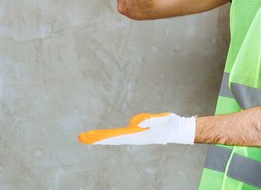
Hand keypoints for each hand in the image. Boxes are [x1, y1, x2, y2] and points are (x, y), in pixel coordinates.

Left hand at [79, 112, 195, 145]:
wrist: (180, 130)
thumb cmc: (171, 125)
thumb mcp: (162, 120)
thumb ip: (149, 120)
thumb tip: (134, 122)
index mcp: (137, 136)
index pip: (115, 137)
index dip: (101, 137)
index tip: (89, 137)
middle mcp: (134, 138)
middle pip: (111, 139)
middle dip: (96, 139)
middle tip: (81, 138)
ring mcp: (136, 137)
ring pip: (115, 139)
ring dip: (102, 138)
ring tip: (89, 138)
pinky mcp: (139, 134)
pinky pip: (120, 136)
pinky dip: (111, 137)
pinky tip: (107, 137)